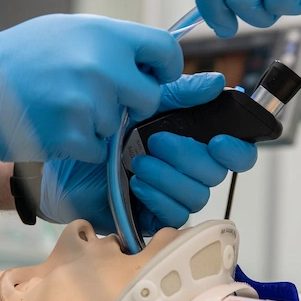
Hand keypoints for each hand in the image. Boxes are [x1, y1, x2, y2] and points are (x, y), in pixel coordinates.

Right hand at [0, 14, 181, 162]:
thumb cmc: (17, 57)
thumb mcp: (68, 31)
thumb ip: (110, 43)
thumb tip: (150, 58)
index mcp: (104, 34)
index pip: (166, 50)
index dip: (166, 67)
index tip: (155, 75)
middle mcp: (101, 65)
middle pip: (150, 96)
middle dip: (133, 103)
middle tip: (103, 99)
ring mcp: (87, 102)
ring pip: (120, 126)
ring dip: (100, 125)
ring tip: (63, 107)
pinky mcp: (71, 136)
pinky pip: (97, 149)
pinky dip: (80, 145)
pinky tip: (54, 126)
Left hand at [40, 73, 258, 234]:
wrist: (62, 158)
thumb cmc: (99, 131)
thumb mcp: (141, 103)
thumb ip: (179, 94)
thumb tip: (216, 82)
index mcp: (192, 141)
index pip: (236, 152)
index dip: (237, 149)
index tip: (219, 140)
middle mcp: (188, 170)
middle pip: (217, 173)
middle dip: (189, 156)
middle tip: (157, 141)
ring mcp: (172, 195)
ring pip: (197, 195)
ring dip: (169, 176)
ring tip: (137, 162)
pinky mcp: (154, 218)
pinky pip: (175, 216)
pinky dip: (157, 197)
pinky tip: (135, 183)